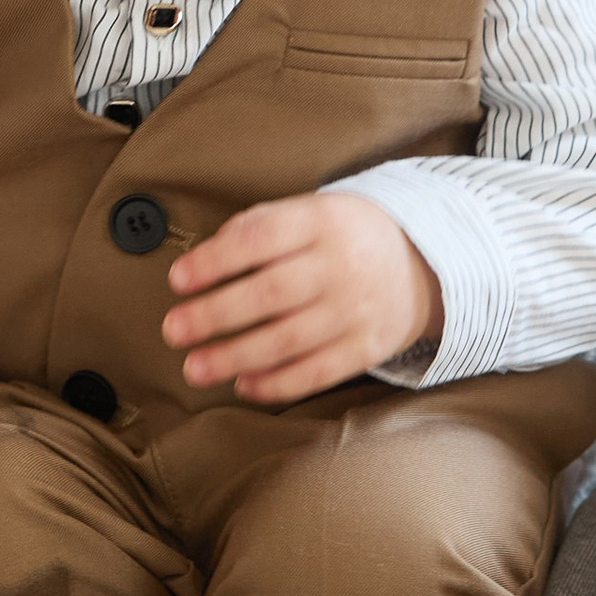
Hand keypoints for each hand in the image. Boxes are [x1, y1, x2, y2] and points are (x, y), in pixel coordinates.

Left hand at [161, 192, 441, 403]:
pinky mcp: (366, 348)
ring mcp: (356, 310)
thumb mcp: (312, 210)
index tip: (177, 279)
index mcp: (323, 220)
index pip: (260, 238)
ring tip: (195, 367)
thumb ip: (262, 225)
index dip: (215, 260)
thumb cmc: (346, 234)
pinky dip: (277, 382)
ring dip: (235, 356)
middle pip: (270, 294)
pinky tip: (244, 385)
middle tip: (174, 330)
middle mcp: (341, 266)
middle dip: (214, 315)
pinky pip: (318, 371)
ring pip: (288, 339)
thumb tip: (208, 255)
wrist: (422, 263)